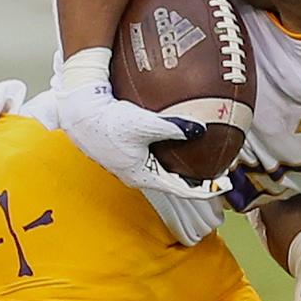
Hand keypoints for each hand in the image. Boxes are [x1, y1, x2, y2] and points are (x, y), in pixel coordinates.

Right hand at [51, 46, 228, 201]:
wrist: (79, 111)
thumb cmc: (109, 121)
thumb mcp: (146, 124)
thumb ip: (175, 128)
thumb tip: (201, 129)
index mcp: (143, 175)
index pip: (180, 190)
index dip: (204, 189)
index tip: (222, 185)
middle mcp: (134, 174)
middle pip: (170, 182)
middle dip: (193, 178)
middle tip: (213, 171)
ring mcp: (125, 164)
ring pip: (158, 169)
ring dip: (177, 166)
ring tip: (194, 156)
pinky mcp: (119, 151)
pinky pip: (148, 156)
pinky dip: (164, 152)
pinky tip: (169, 136)